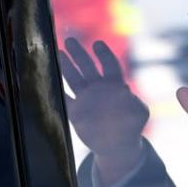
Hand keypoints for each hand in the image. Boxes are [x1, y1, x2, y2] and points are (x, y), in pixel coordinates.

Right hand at [59, 38, 148, 186]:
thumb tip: (126, 89)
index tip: (97, 44)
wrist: (117, 146)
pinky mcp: (76, 112)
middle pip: (88, 67)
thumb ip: (135, 102)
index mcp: (115, 85)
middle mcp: (99, 89)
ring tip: (58, 53)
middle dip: (79, 54)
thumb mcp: (139, 113)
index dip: (104, 54)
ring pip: (74, 79)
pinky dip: (56, 92)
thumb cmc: (132, 126)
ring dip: (66, 67)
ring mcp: (86, 99)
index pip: (110, 65)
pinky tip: (48, 80)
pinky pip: (64, 99)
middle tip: (70, 40)